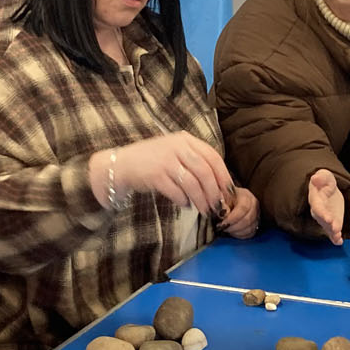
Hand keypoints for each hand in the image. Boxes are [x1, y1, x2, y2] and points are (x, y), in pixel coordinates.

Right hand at [92, 133, 233, 212]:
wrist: (121, 165)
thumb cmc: (153, 161)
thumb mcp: (175, 152)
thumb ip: (195, 161)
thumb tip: (219, 185)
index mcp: (185, 139)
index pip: (213, 156)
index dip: (223, 175)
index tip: (228, 191)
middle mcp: (177, 147)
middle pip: (205, 171)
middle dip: (214, 191)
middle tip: (218, 205)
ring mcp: (165, 160)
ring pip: (193, 183)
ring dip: (201, 200)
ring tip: (205, 210)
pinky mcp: (155, 175)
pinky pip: (177, 192)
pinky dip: (184, 201)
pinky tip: (186, 205)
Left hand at [219, 186, 259, 238]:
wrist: (230, 199)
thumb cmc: (224, 198)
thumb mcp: (220, 196)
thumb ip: (220, 204)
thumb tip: (222, 215)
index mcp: (246, 196)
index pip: (243, 208)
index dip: (233, 218)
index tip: (222, 223)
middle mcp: (254, 205)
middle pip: (248, 220)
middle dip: (233, 227)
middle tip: (222, 228)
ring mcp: (257, 215)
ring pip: (250, 228)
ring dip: (236, 232)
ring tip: (226, 229)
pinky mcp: (256, 224)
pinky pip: (251, 233)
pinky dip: (241, 235)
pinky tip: (232, 232)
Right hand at [307, 169, 344, 245]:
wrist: (327, 189)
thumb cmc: (324, 182)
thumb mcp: (324, 176)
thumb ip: (321, 177)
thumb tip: (315, 178)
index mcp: (316, 200)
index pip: (317, 207)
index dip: (322, 213)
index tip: (328, 218)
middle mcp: (318, 211)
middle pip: (322, 220)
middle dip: (328, 225)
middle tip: (335, 229)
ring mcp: (325, 218)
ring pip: (327, 227)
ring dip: (332, 233)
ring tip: (338, 237)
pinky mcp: (331, 223)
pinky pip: (331, 232)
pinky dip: (335, 238)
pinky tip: (339, 242)